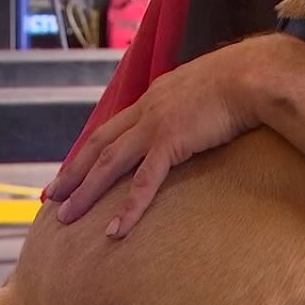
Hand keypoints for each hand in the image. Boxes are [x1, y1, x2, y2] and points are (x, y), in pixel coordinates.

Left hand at [43, 37, 269, 237]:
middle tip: (51, 196)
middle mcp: (147, 109)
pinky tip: (115, 230)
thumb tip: (198, 113)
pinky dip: (128, 207)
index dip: (89, 150)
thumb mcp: (206, 86)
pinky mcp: (172, 141)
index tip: (72, 168)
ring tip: (66, 216)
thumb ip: (192, 102)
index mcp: (154, 97)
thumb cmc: (241, 79)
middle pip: (99, 144)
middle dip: (73, 172)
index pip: (112, 127)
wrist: (252, 75)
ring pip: (109, 163)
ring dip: (85, 191)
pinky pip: (145, 181)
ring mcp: (157, 125)